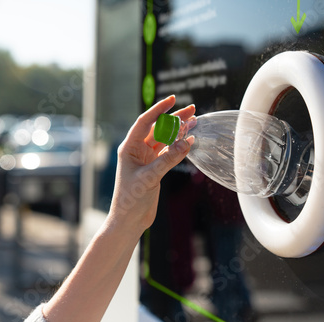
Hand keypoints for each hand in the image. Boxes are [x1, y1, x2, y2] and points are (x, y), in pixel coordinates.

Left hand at [110, 95, 195, 230]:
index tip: (173, 100)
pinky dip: (179, 146)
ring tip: (194, 121)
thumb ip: (169, 159)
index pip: (145, 122)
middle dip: (174, 118)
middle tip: (192, 109)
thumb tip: (187, 142)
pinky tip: (190, 140)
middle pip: (158, 129)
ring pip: (165, 140)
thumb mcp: (150, 177)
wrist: (129, 220)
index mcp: (129, 148)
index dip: (159, 110)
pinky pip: (168, 152)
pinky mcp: (154, 168)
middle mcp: (137, 150)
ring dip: (178, 131)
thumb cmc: (131, 199)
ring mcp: (146, 159)